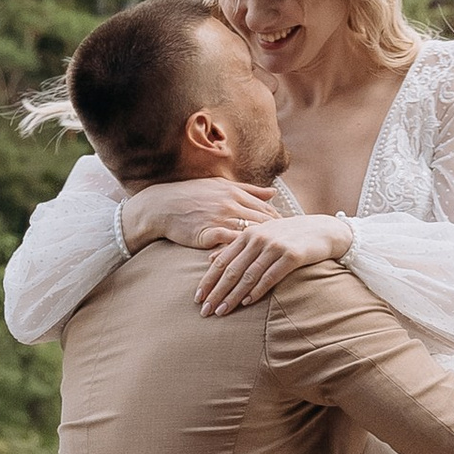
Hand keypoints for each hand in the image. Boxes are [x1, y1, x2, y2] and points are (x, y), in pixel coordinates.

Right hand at [117, 177, 277, 251]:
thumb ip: (249, 190)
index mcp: (236, 192)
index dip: (281, 225)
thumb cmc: (190, 194)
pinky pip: (232, 247)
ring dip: (264, 251)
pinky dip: (243, 258)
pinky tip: (253, 268)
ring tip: (278, 263)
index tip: (291, 237)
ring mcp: (221, 219)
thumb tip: (273, 193)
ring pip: (251, 237)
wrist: (161, 205)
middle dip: (279, 240)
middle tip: (291, 253)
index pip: (267, 210)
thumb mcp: (221, 185)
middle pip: (265, 224)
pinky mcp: (210, 234)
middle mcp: (232, 204)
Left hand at [197, 209, 352, 314]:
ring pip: (248, 276)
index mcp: (248, 234)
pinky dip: (256, 291)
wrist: (324, 230)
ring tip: (221, 311)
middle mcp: (258, 238)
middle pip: (231, 271)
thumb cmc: (289, 235)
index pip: (222, 261)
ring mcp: (275, 246)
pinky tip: (246, 303)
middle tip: (205, 311)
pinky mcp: (292, 255)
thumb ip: (237, 247)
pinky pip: (270, 277)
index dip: (208, 280)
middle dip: (216, 292)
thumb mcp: (261, 236)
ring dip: (232, 296)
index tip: (198, 298)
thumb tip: (211, 260)